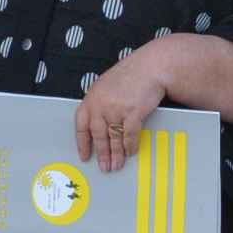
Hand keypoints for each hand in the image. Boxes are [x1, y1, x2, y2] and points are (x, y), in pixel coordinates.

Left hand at [73, 47, 169, 172]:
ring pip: (114, 138)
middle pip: (99, 135)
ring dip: (116, 154)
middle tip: (104, 166)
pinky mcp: (132, 112)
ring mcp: (116, 109)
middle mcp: (101, 104)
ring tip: (117, 164)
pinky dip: (130, 145)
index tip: (85, 155)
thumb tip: (100, 125)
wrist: (150, 67)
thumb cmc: (131, 74)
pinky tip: (130, 151)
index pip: (82, 125)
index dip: (82, 143)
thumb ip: (100, 104)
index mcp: (92, 98)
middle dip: (102, 154)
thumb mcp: (107, 86)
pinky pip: (129, 135)